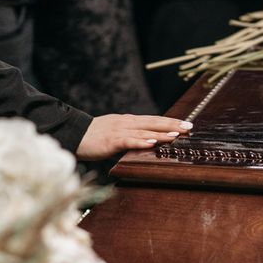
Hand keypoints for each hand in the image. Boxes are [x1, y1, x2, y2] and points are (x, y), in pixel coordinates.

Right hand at [76, 114, 193, 160]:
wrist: (73, 135)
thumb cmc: (94, 137)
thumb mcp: (115, 134)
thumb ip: (131, 136)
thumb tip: (146, 142)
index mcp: (128, 121)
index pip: (154, 120)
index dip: (170, 121)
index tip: (186, 123)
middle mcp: (126, 123)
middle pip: (153, 122)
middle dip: (172, 124)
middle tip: (189, 126)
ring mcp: (118, 131)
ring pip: (144, 131)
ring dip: (161, 133)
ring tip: (176, 135)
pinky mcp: (110, 141)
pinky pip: (128, 141)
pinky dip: (141, 141)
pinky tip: (152, 143)